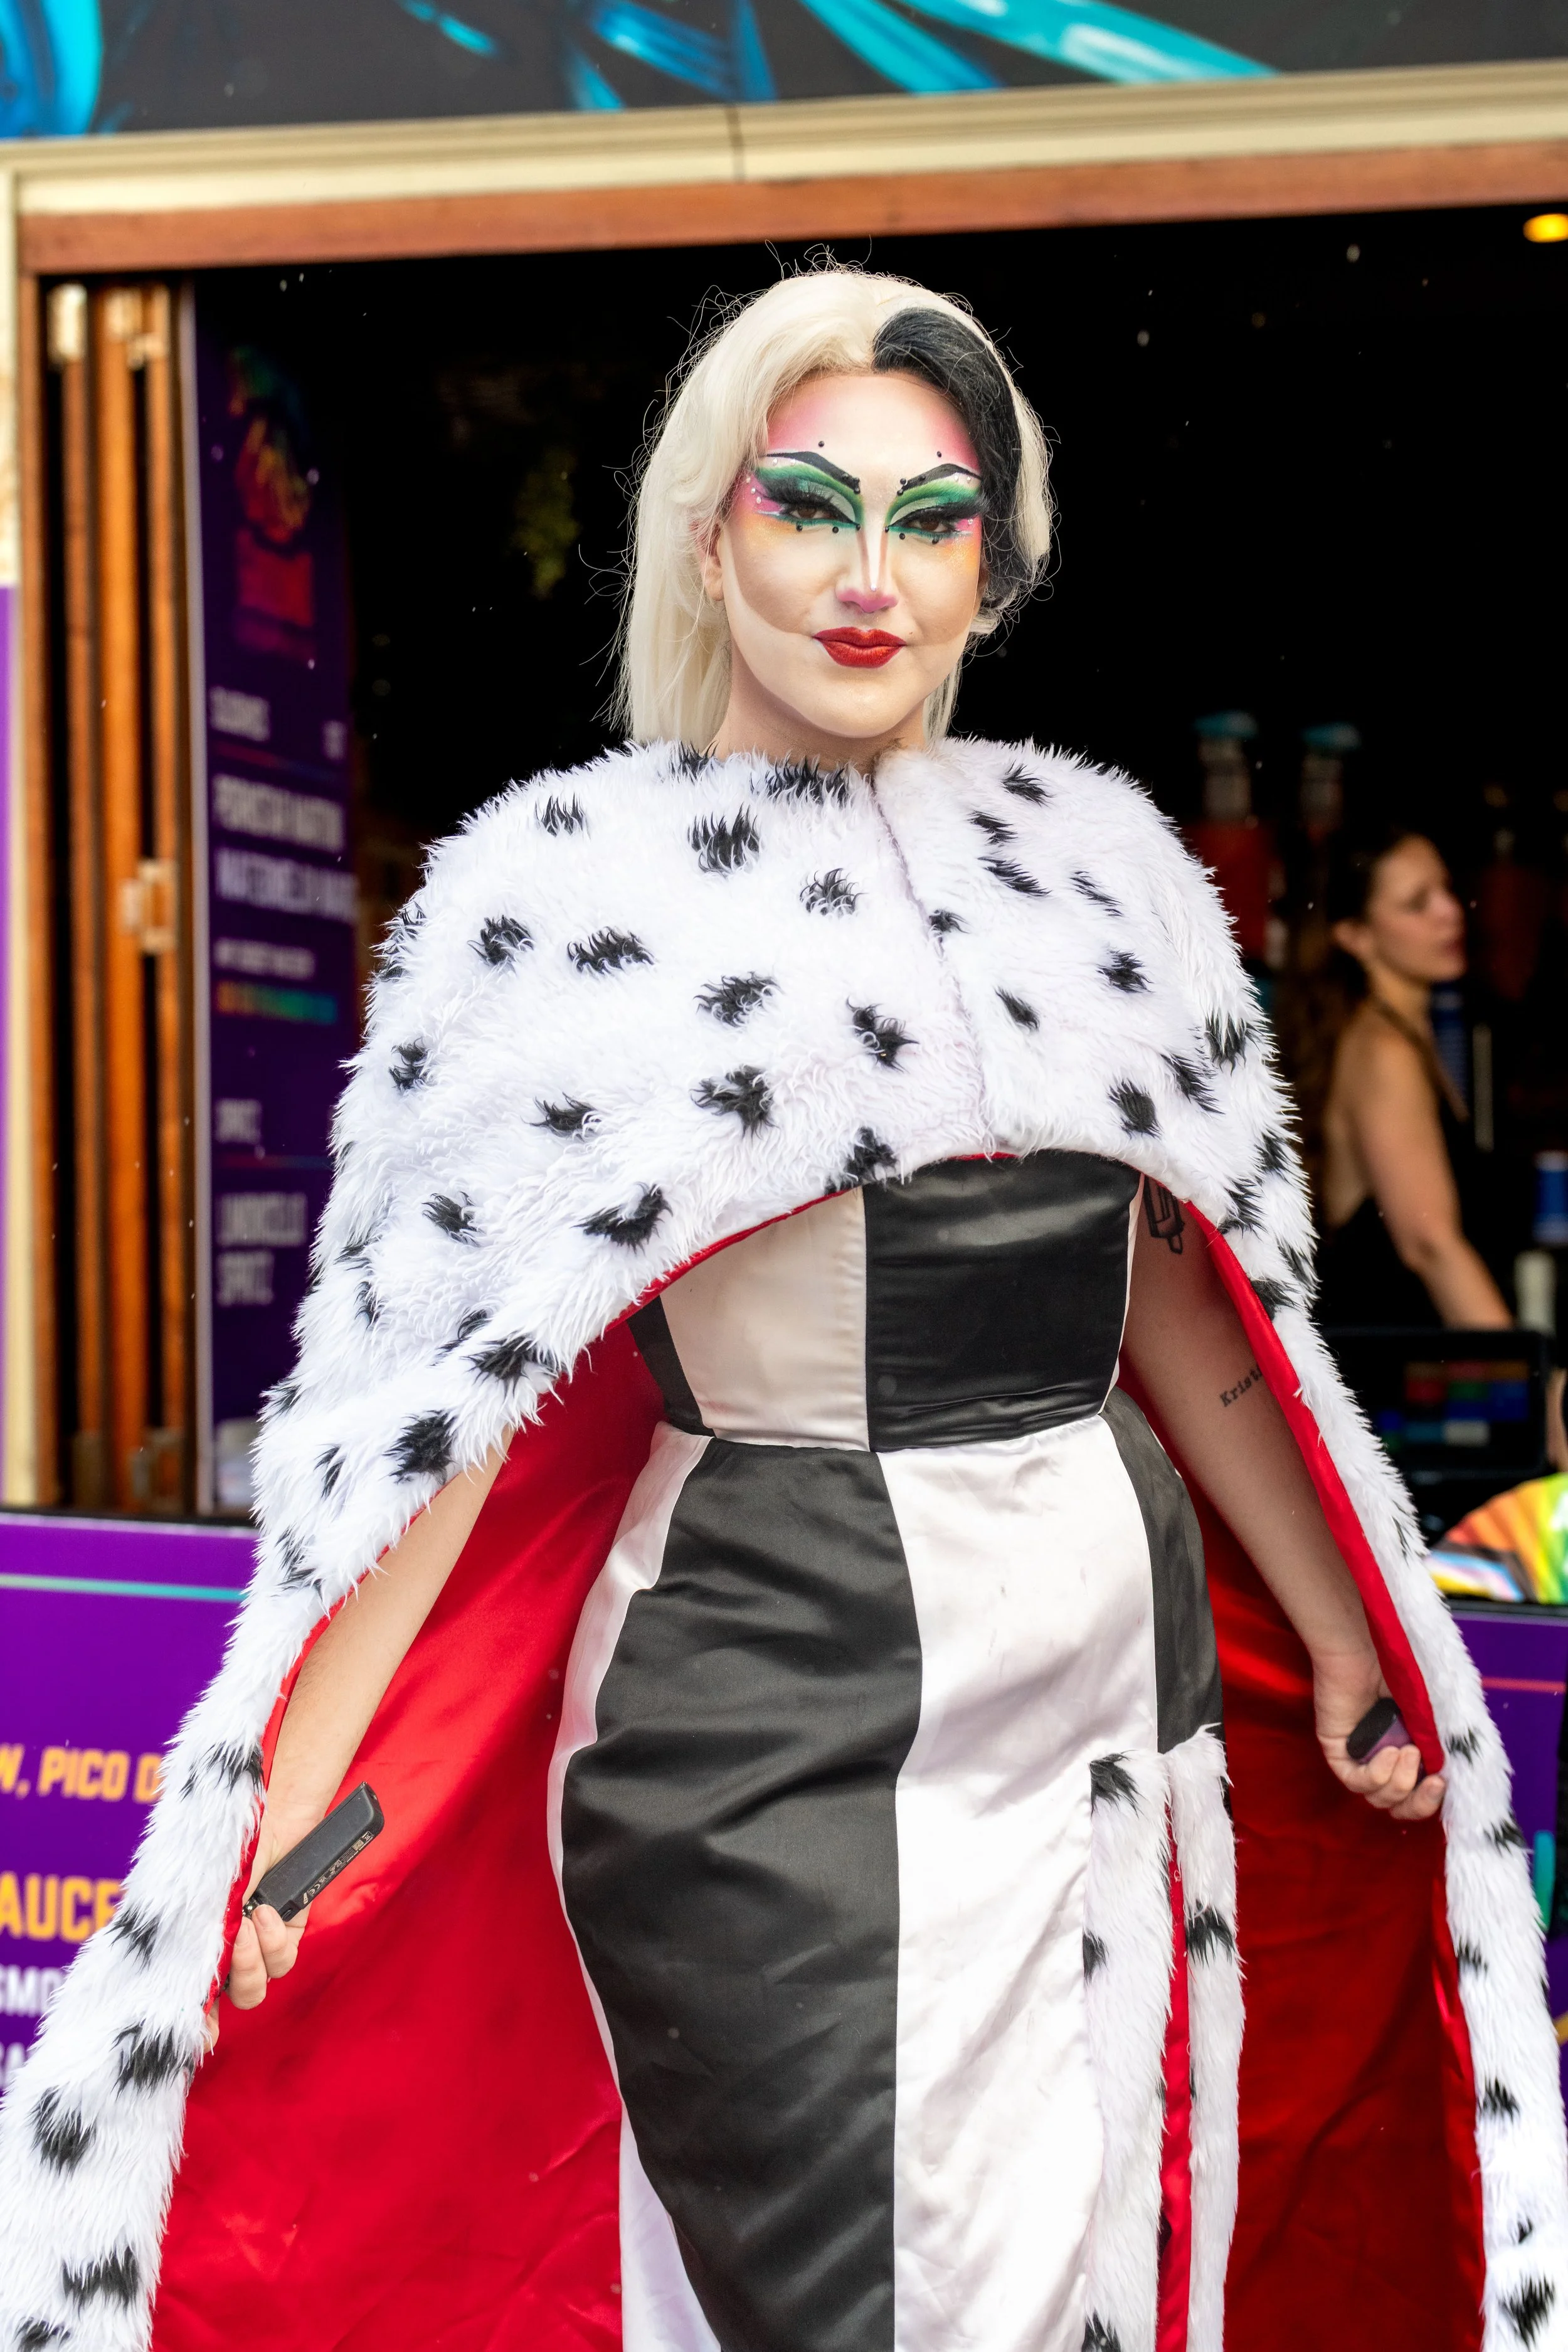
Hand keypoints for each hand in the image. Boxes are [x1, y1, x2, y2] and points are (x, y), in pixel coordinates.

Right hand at [202, 1814, 315, 2052]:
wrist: (264, 1823)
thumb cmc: (222, 1856)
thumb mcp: (199, 1895)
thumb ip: (188, 1928)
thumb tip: (172, 1958)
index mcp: (197, 1954)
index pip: (192, 2003)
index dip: (194, 2028)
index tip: (197, 2038)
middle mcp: (226, 1959)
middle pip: (226, 2004)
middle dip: (226, 1994)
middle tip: (225, 1958)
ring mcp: (258, 1950)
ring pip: (255, 1990)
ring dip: (249, 1960)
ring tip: (247, 1918)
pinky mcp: (288, 1937)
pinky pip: (283, 1961)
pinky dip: (273, 1940)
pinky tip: (265, 1911)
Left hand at [1313, 1649, 1445, 1823]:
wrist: (1364, 1649)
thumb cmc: (1401, 1673)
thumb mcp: (1433, 1715)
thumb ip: (1443, 1745)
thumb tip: (1455, 1777)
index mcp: (1409, 1754)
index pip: (1419, 1796)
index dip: (1433, 1800)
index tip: (1445, 1782)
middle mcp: (1384, 1760)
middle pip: (1399, 1805)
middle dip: (1419, 1802)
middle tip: (1434, 1780)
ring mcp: (1360, 1758)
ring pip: (1379, 1798)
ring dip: (1400, 1781)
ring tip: (1407, 1750)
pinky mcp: (1338, 1752)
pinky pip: (1356, 1781)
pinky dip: (1375, 1774)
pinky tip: (1387, 1752)